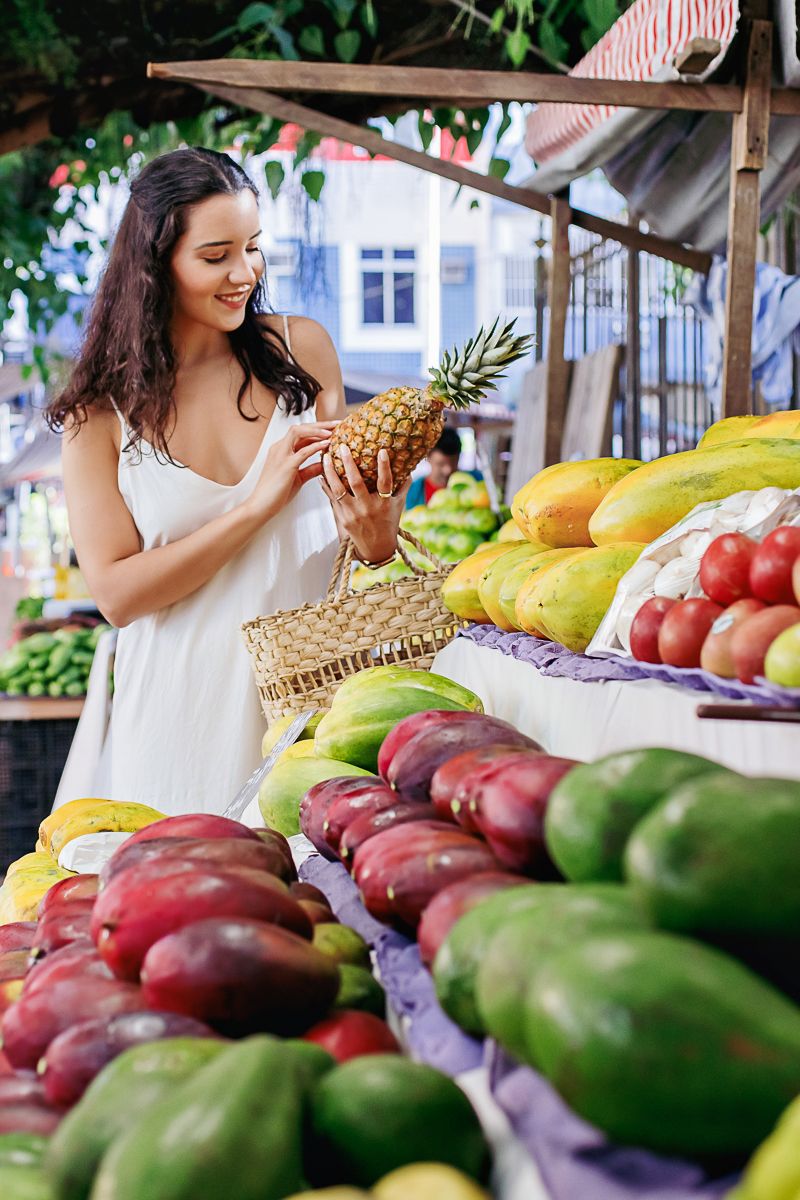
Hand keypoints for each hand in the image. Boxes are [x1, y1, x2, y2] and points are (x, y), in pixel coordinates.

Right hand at [245, 422, 336, 521]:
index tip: (333, 428)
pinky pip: (302, 451)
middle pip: (301, 428)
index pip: (301, 433)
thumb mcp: (297, 478)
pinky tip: (327, 444)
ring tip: (333, 430)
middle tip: (338, 423)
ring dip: (317, 430)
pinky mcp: (285, 466)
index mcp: (281, 450)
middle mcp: (280, 448)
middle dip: (320, 424)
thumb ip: (310, 469)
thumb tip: (325, 465)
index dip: (318, 429)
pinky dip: (316, 446)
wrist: (261, 506)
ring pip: (299, 432)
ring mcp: (281, 455)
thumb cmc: (276, 494)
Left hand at [320, 445, 408, 562]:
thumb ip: (403, 486)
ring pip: (339, 490)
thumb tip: (409, 466)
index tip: (382, 451)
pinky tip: (321, 474)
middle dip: (349, 463)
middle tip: (342, 447)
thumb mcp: (399, 505)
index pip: (385, 482)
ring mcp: (353, 514)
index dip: (384, 467)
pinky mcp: (343, 518)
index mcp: (384, 503)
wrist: (376, 548)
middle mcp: (368, 508)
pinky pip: (333, 498)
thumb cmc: (389, 523)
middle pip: (357, 483)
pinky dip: (326, 486)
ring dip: (330, 472)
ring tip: (326, 457)